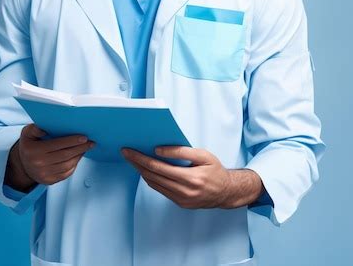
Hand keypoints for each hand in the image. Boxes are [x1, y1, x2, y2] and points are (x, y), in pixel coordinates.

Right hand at [5, 124, 94, 191]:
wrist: (23, 166)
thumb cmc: (28, 146)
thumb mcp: (27, 133)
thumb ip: (34, 128)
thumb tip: (45, 129)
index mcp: (35, 151)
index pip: (58, 145)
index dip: (72, 141)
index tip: (84, 137)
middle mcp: (39, 164)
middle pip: (65, 155)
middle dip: (80, 148)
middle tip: (91, 142)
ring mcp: (44, 174)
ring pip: (67, 165)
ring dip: (79, 156)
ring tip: (86, 148)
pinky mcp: (49, 181)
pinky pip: (66, 173)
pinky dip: (74, 165)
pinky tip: (78, 157)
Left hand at [121, 145, 262, 208]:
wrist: (227, 192)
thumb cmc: (216, 170)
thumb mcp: (203, 155)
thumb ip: (181, 151)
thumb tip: (159, 150)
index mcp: (190, 179)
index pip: (158, 168)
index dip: (142, 159)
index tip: (130, 151)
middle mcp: (184, 192)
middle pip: (153, 176)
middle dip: (137, 164)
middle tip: (126, 153)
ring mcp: (181, 200)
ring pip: (154, 185)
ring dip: (142, 172)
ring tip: (133, 160)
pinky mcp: (180, 203)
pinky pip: (161, 190)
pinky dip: (151, 179)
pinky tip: (146, 170)